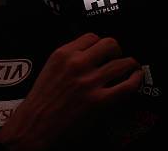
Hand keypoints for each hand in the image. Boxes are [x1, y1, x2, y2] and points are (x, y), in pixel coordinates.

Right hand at [0, 33, 142, 149]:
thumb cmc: (38, 104)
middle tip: (117, 58)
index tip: (104, 51)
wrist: (32, 130)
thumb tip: (92, 56)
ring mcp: (89, 82)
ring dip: (129, 64)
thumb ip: (69, 59)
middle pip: (110, 44)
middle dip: (117, 51)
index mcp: (63, 54)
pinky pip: (128, 84)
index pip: (92, 36)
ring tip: (130, 68)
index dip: (101, 44)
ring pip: (123, 62)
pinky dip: (136, 79)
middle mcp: (77, 64)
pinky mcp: (100, 100)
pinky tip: (136, 78)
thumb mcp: (49, 70)